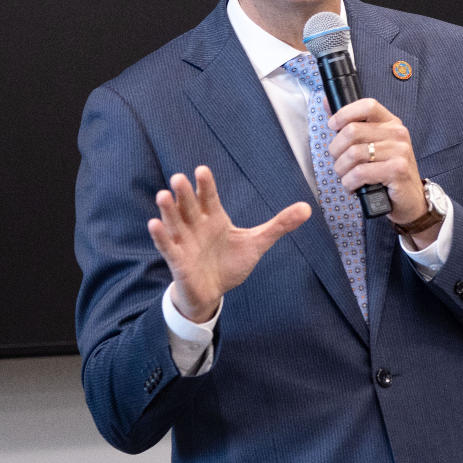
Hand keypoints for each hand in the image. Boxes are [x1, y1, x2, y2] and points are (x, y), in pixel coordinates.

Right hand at [147, 166, 310, 322]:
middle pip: (188, 205)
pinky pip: (167, 246)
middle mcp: (196, 225)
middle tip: (179, 177)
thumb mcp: (257, 243)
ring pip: (174, 221)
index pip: (209, 197)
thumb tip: (308, 208)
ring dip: (168, 210)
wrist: (214, 292)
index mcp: (214, 217)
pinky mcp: (178, 260)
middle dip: (184, 193)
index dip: (205, 185)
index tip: (201, 170)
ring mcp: (185, 241)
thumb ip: (279, 225)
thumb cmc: (231, 263)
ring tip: (163, 195)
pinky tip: (154, 224)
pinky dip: (161, 236)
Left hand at [327, 98, 433, 242]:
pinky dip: (349, 182)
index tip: (332, 126)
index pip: (367, 105)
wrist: (411, 200)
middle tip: (338, 162)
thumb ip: (353, 125)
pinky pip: (360, 172)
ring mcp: (399, 152)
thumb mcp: (374, 145)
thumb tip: (328, 103)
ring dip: (341, 169)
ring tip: (345, 177)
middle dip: (336, 150)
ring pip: (353, 153)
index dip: (345, 113)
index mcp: (391, 123)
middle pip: (353, 130)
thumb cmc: (388, 172)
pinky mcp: (397, 171)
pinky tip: (352, 187)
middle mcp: (398, 134)